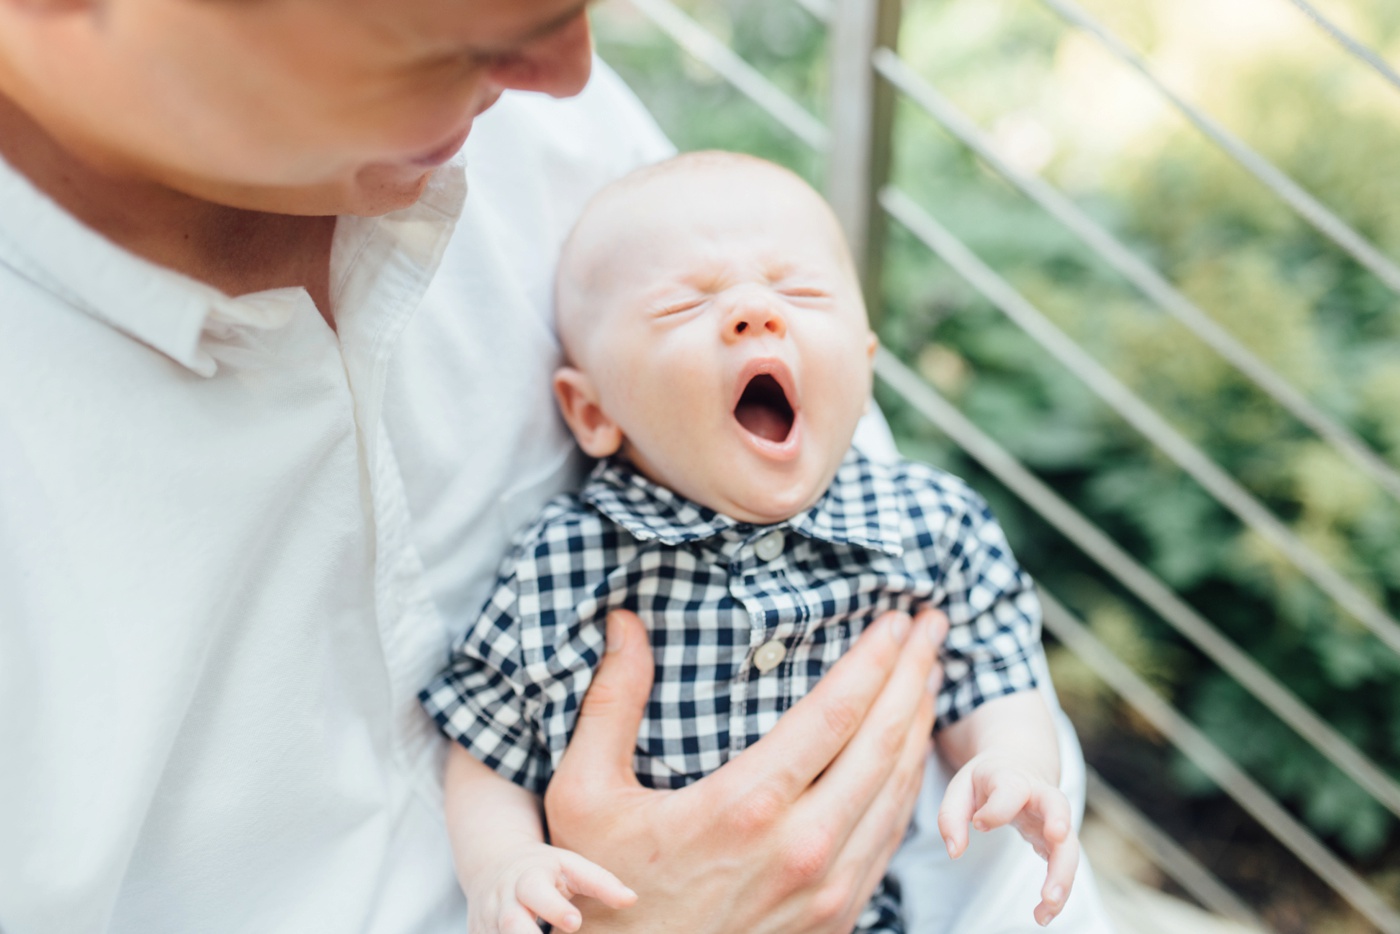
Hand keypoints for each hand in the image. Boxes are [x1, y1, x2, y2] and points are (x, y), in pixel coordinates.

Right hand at [464, 837, 635, 933]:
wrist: (493, 864)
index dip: (554, 908)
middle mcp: (504, 900)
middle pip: (511, 922)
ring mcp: (488, 920)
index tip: (575, 922)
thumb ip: (600, 882)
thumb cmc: (543, 868)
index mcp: (528, 877)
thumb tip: (632, 900)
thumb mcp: (570, 865)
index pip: (537, 891)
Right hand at [543, 606, 947, 933]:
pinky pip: (889, 836)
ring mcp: (827, 888)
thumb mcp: (584, 795)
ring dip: (919, 723)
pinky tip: (910, 749)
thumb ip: (610, 705)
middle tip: (932, 625)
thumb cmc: (606, 890)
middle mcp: (801, 847)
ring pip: (897, 790)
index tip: (895, 618)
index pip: (834, 714)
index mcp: (745, 807)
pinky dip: (908, 782)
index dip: (874, 659)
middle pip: (882, 742)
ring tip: (930, 672)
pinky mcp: (836, 916)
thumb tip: (624, 622)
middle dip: (914, 673)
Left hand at [937, 751, 1079, 925]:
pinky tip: (1043, 914)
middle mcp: (1040, 795)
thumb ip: (951, 816)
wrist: (1020, 764)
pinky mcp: (1058, 840)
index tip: (979, 824)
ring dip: (1063, 874)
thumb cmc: (986, 780)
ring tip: (1048, 907)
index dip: (996, 809)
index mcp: (1012, 778)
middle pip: (1058, 807)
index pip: (1011, 790)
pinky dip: (1058, 889)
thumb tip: (954, 851)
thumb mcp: (961, 787)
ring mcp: (1054, 818)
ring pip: (1069, 843)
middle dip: (1059, 826)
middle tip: (1054, 842)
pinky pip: (1065, 864)